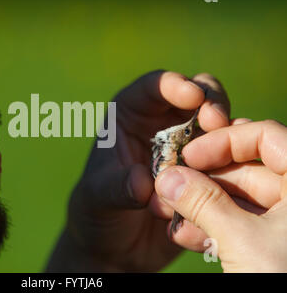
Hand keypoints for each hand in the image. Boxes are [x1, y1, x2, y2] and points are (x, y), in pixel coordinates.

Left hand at [46, 70, 230, 271]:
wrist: (115, 245)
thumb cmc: (96, 212)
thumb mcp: (98, 197)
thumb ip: (118, 187)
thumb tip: (144, 183)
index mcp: (128, 116)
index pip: (152, 87)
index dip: (173, 85)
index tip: (191, 96)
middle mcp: (160, 126)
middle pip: (195, 96)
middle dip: (211, 102)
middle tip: (217, 122)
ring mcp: (185, 149)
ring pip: (216, 127)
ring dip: (225, 136)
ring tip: (225, 154)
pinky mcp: (202, 173)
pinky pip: (225, 161)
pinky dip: (233, 164)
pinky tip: (232, 177)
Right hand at [155, 120, 286, 271]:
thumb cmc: (286, 280)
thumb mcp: (244, 241)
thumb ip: (202, 202)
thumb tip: (167, 176)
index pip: (266, 136)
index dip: (224, 141)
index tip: (188, 155)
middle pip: (246, 168)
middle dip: (202, 178)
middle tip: (169, 184)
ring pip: (238, 199)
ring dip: (200, 204)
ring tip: (170, 214)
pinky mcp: (274, 246)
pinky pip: (240, 224)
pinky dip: (212, 227)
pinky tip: (187, 236)